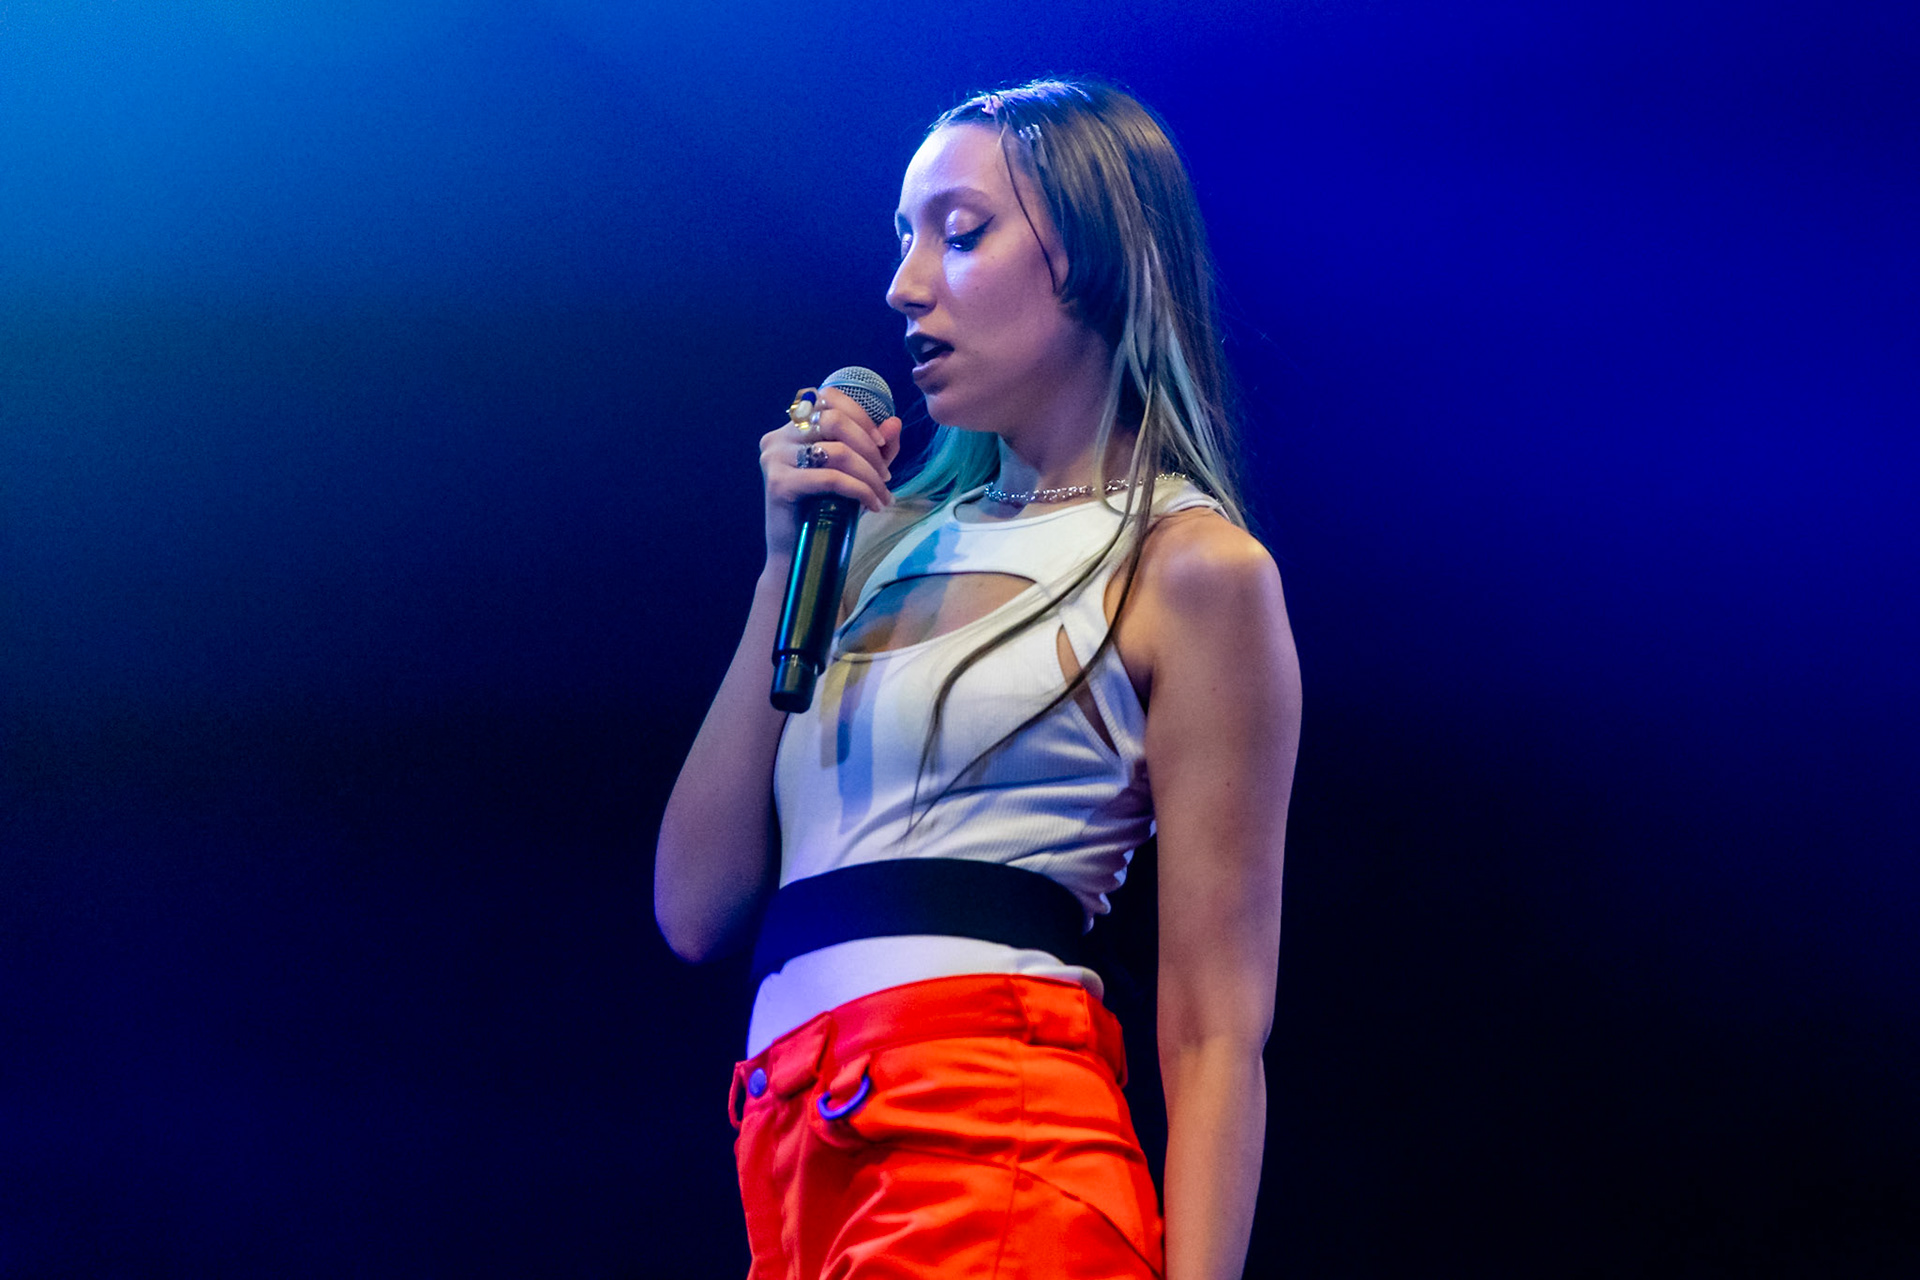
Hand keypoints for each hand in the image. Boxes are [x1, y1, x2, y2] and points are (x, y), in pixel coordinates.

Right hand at [759, 385, 901, 561]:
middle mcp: (778, 436)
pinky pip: (830, 478)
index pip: (828, 398)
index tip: (882, 445)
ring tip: (882, 495)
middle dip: (869, 447)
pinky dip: (860, 490)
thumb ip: (876, 448)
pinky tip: (872, 505)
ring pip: (836, 451)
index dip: (861, 416)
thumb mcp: (857, 473)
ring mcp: (774, 458)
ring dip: (869, 474)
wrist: (799, 553)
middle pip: (833, 419)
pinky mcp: (778, 483)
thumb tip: (895, 423)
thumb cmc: (826, 510)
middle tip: (885, 475)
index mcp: (793, 427)